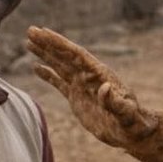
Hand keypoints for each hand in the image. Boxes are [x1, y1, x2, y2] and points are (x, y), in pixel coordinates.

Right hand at [26, 27, 155, 150]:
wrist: (133, 132)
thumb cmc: (133, 122)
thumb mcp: (126, 113)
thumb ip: (115, 102)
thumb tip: (105, 88)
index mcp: (100, 75)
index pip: (77, 55)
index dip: (60, 43)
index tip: (44, 32)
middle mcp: (89, 76)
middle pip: (65, 56)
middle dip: (48, 43)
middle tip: (30, 30)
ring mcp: (82, 86)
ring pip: (60, 66)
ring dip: (45, 54)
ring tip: (28, 42)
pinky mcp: (77, 98)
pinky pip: (59, 83)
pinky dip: (47, 74)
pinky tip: (36, 67)